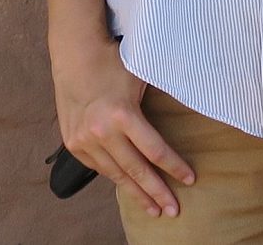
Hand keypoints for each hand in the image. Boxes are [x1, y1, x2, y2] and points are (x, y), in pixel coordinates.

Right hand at [50, 34, 196, 216]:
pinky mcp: (73, 143)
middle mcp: (102, 131)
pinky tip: (127, 185)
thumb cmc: (112, 60)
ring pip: (116, 174)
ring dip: (136, 193)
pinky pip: (98, 167)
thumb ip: (158, 98)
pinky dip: (114, 176)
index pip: (155, 150)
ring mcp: (84, 140)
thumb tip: (188, 109)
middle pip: (136, 170)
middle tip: (173, 211)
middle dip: (157, 192)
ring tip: (153, 209)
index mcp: (122, 114)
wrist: (75, 52)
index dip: (174, 167)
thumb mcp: (141, 76)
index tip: (190, 179)